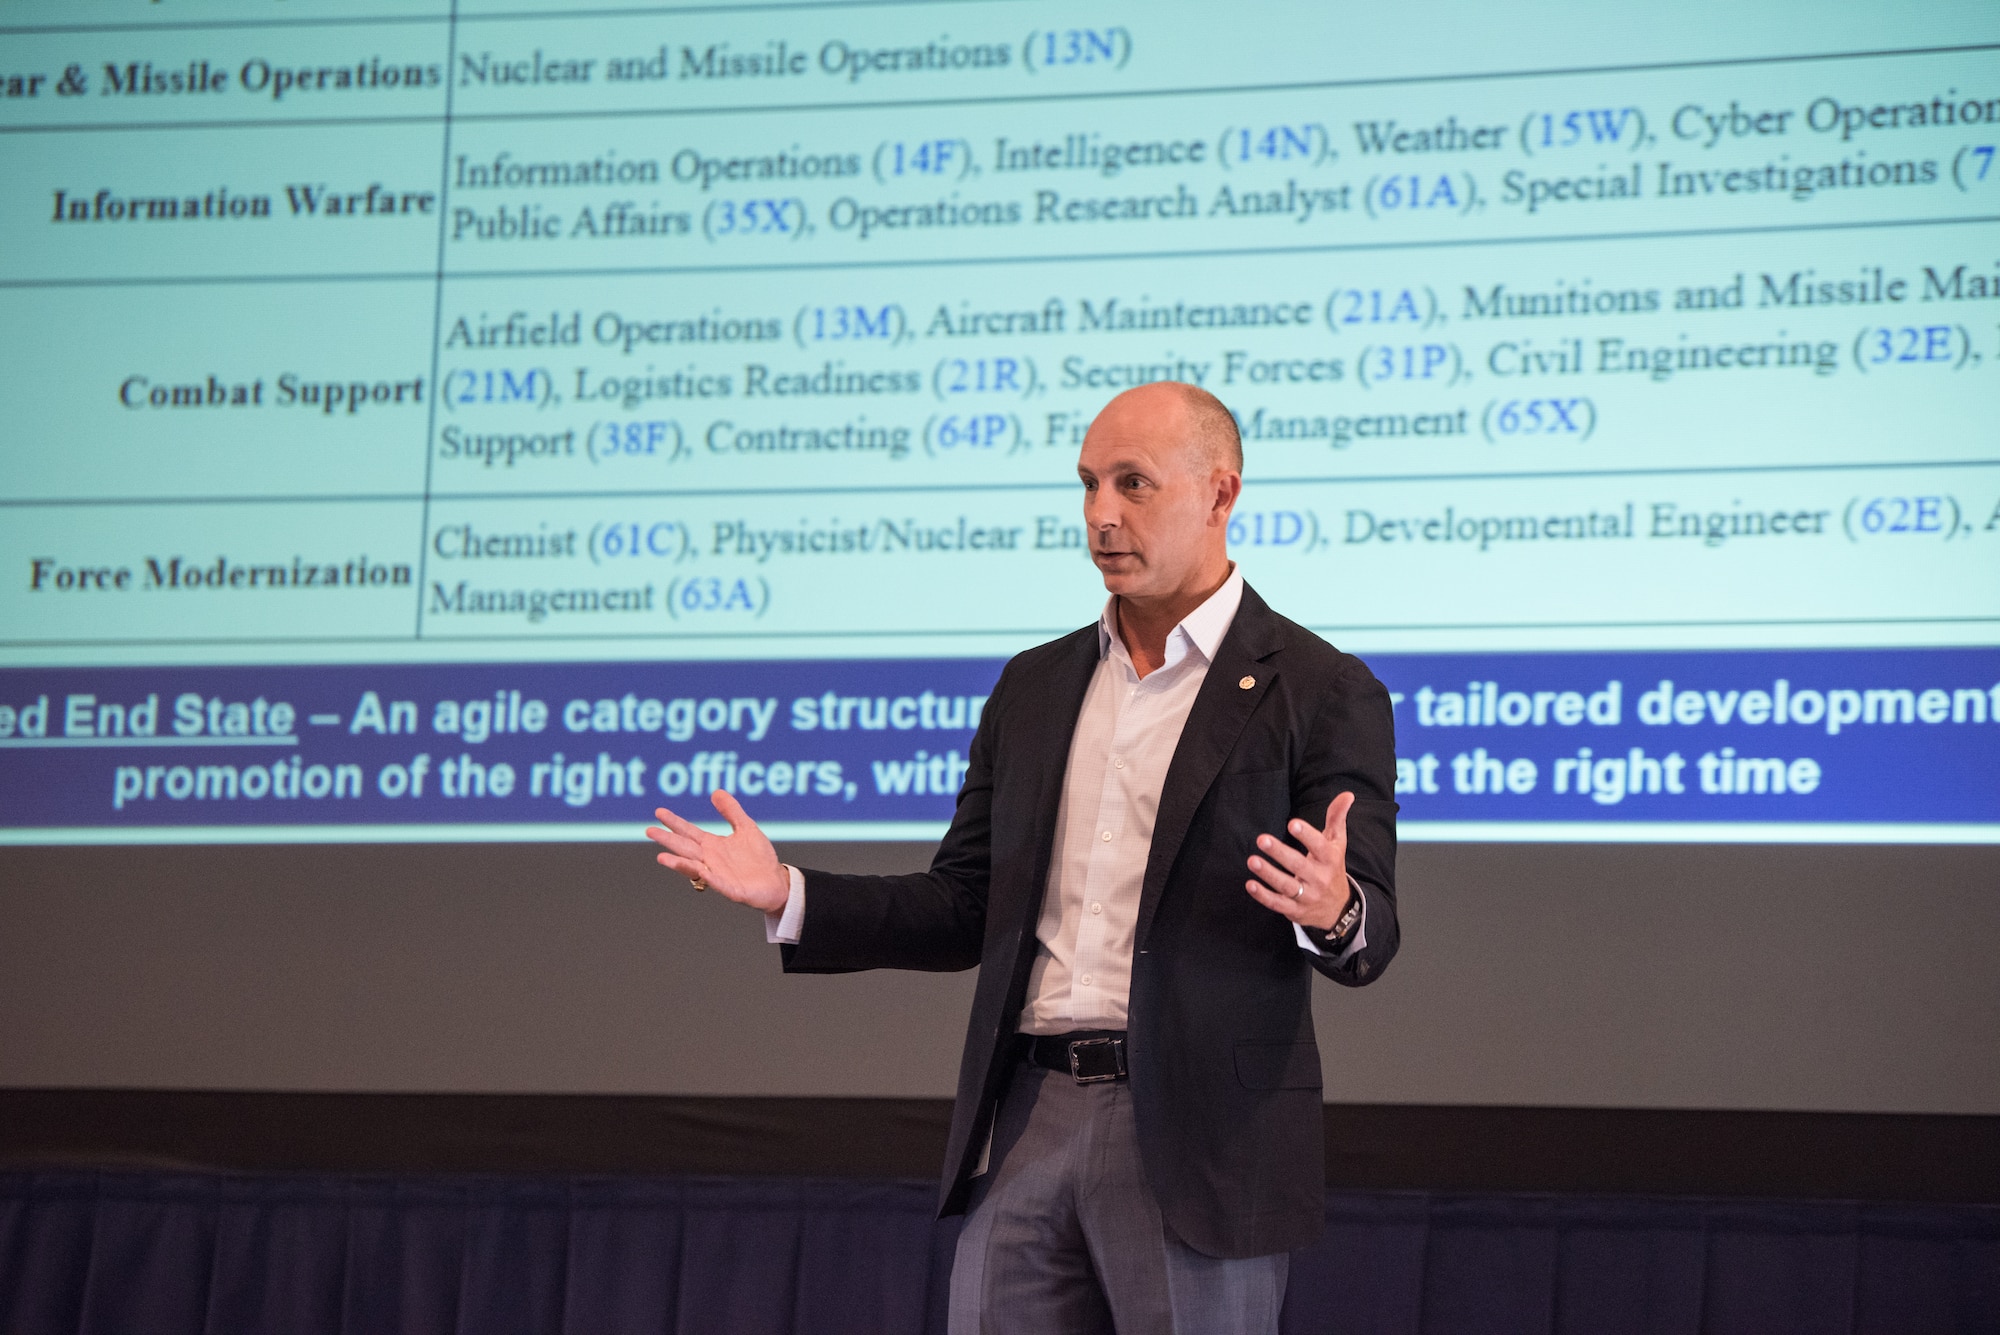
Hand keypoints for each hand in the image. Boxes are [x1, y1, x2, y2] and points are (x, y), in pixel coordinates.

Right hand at [646, 790, 789, 912]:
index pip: (689, 832)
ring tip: (662, 857)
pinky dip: (709, 878)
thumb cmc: (759, 857)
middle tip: (649, 831)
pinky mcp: (730, 889)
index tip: (659, 812)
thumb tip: (716, 792)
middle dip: (668, 840)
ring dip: (678, 863)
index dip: (675, 823)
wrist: (776, 881)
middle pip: (685, 848)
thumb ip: (731, 811)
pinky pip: (717, 883)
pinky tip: (702, 871)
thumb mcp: (746, 828)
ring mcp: (718, 875)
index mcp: (713, 845)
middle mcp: (711, 860)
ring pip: (694, 868)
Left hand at [1245, 792, 1354, 931]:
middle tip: (1261, 839)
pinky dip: (1264, 896)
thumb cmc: (1332, 868)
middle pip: (1299, 865)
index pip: (1320, 846)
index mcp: (1330, 859)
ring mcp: (1307, 896)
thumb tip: (1347, 794)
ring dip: (1268, 874)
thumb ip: (1337, 818)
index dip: (1307, 835)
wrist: (1339, 909)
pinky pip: (1278, 904)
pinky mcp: (1295, 910)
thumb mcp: (1337, 844)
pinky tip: (1250, 884)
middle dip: (1280, 853)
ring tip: (1252, 860)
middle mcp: (1319, 878)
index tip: (1292, 823)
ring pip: (1287, 886)